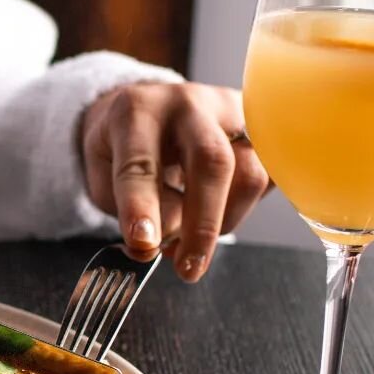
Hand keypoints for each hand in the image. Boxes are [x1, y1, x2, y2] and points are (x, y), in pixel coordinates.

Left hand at [79, 82, 270, 281]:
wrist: (150, 104)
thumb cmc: (124, 144)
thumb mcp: (104, 172)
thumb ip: (127, 206)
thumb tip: (167, 240)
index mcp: (137, 111)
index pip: (140, 162)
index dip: (142, 207)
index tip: (143, 244)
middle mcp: (186, 104)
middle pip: (210, 159)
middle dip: (202, 223)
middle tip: (189, 268)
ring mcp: (229, 113)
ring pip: (248, 172)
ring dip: (224, 221)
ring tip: (194, 242)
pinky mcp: (259, 128)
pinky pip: (268, 175)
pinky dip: (244, 207)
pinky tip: (218, 212)